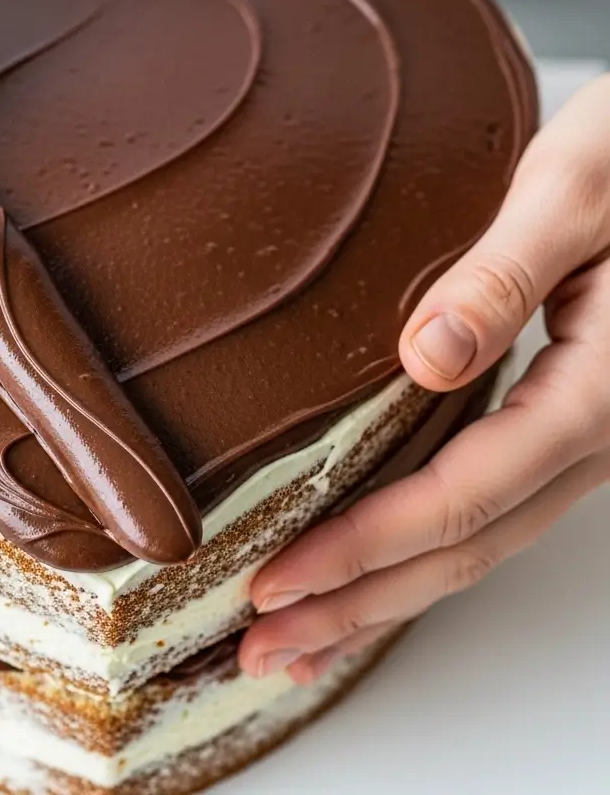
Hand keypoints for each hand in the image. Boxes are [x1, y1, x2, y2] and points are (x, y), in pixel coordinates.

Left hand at [240, 74, 609, 682]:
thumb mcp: (575, 187)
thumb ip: (504, 273)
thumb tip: (426, 357)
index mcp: (600, 388)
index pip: (460, 496)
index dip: (362, 548)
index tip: (274, 581)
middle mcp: (599, 434)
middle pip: (464, 549)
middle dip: (358, 606)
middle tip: (262, 650)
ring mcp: (586, 437)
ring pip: (480, 544)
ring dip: (387, 598)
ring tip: (301, 641)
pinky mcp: (567, 423)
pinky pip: (492, 509)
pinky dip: (423, 552)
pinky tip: (376, 571)